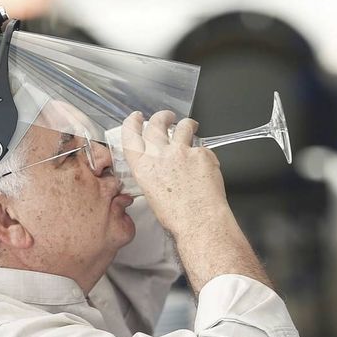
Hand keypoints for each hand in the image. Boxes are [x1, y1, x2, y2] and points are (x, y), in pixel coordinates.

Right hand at [120, 111, 227, 234]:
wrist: (199, 220)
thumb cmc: (177, 216)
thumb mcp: (152, 193)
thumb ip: (152, 173)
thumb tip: (160, 166)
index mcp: (143, 166)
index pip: (131, 135)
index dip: (133, 123)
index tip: (136, 117)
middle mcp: (159, 154)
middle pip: (157, 123)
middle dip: (162, 116)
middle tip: (168, 117)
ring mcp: (181, 151)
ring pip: (183, 127)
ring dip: (187, 124)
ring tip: (191, 126)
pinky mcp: (201, 153)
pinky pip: (202, 148)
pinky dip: (204, 153)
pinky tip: (206, 164)